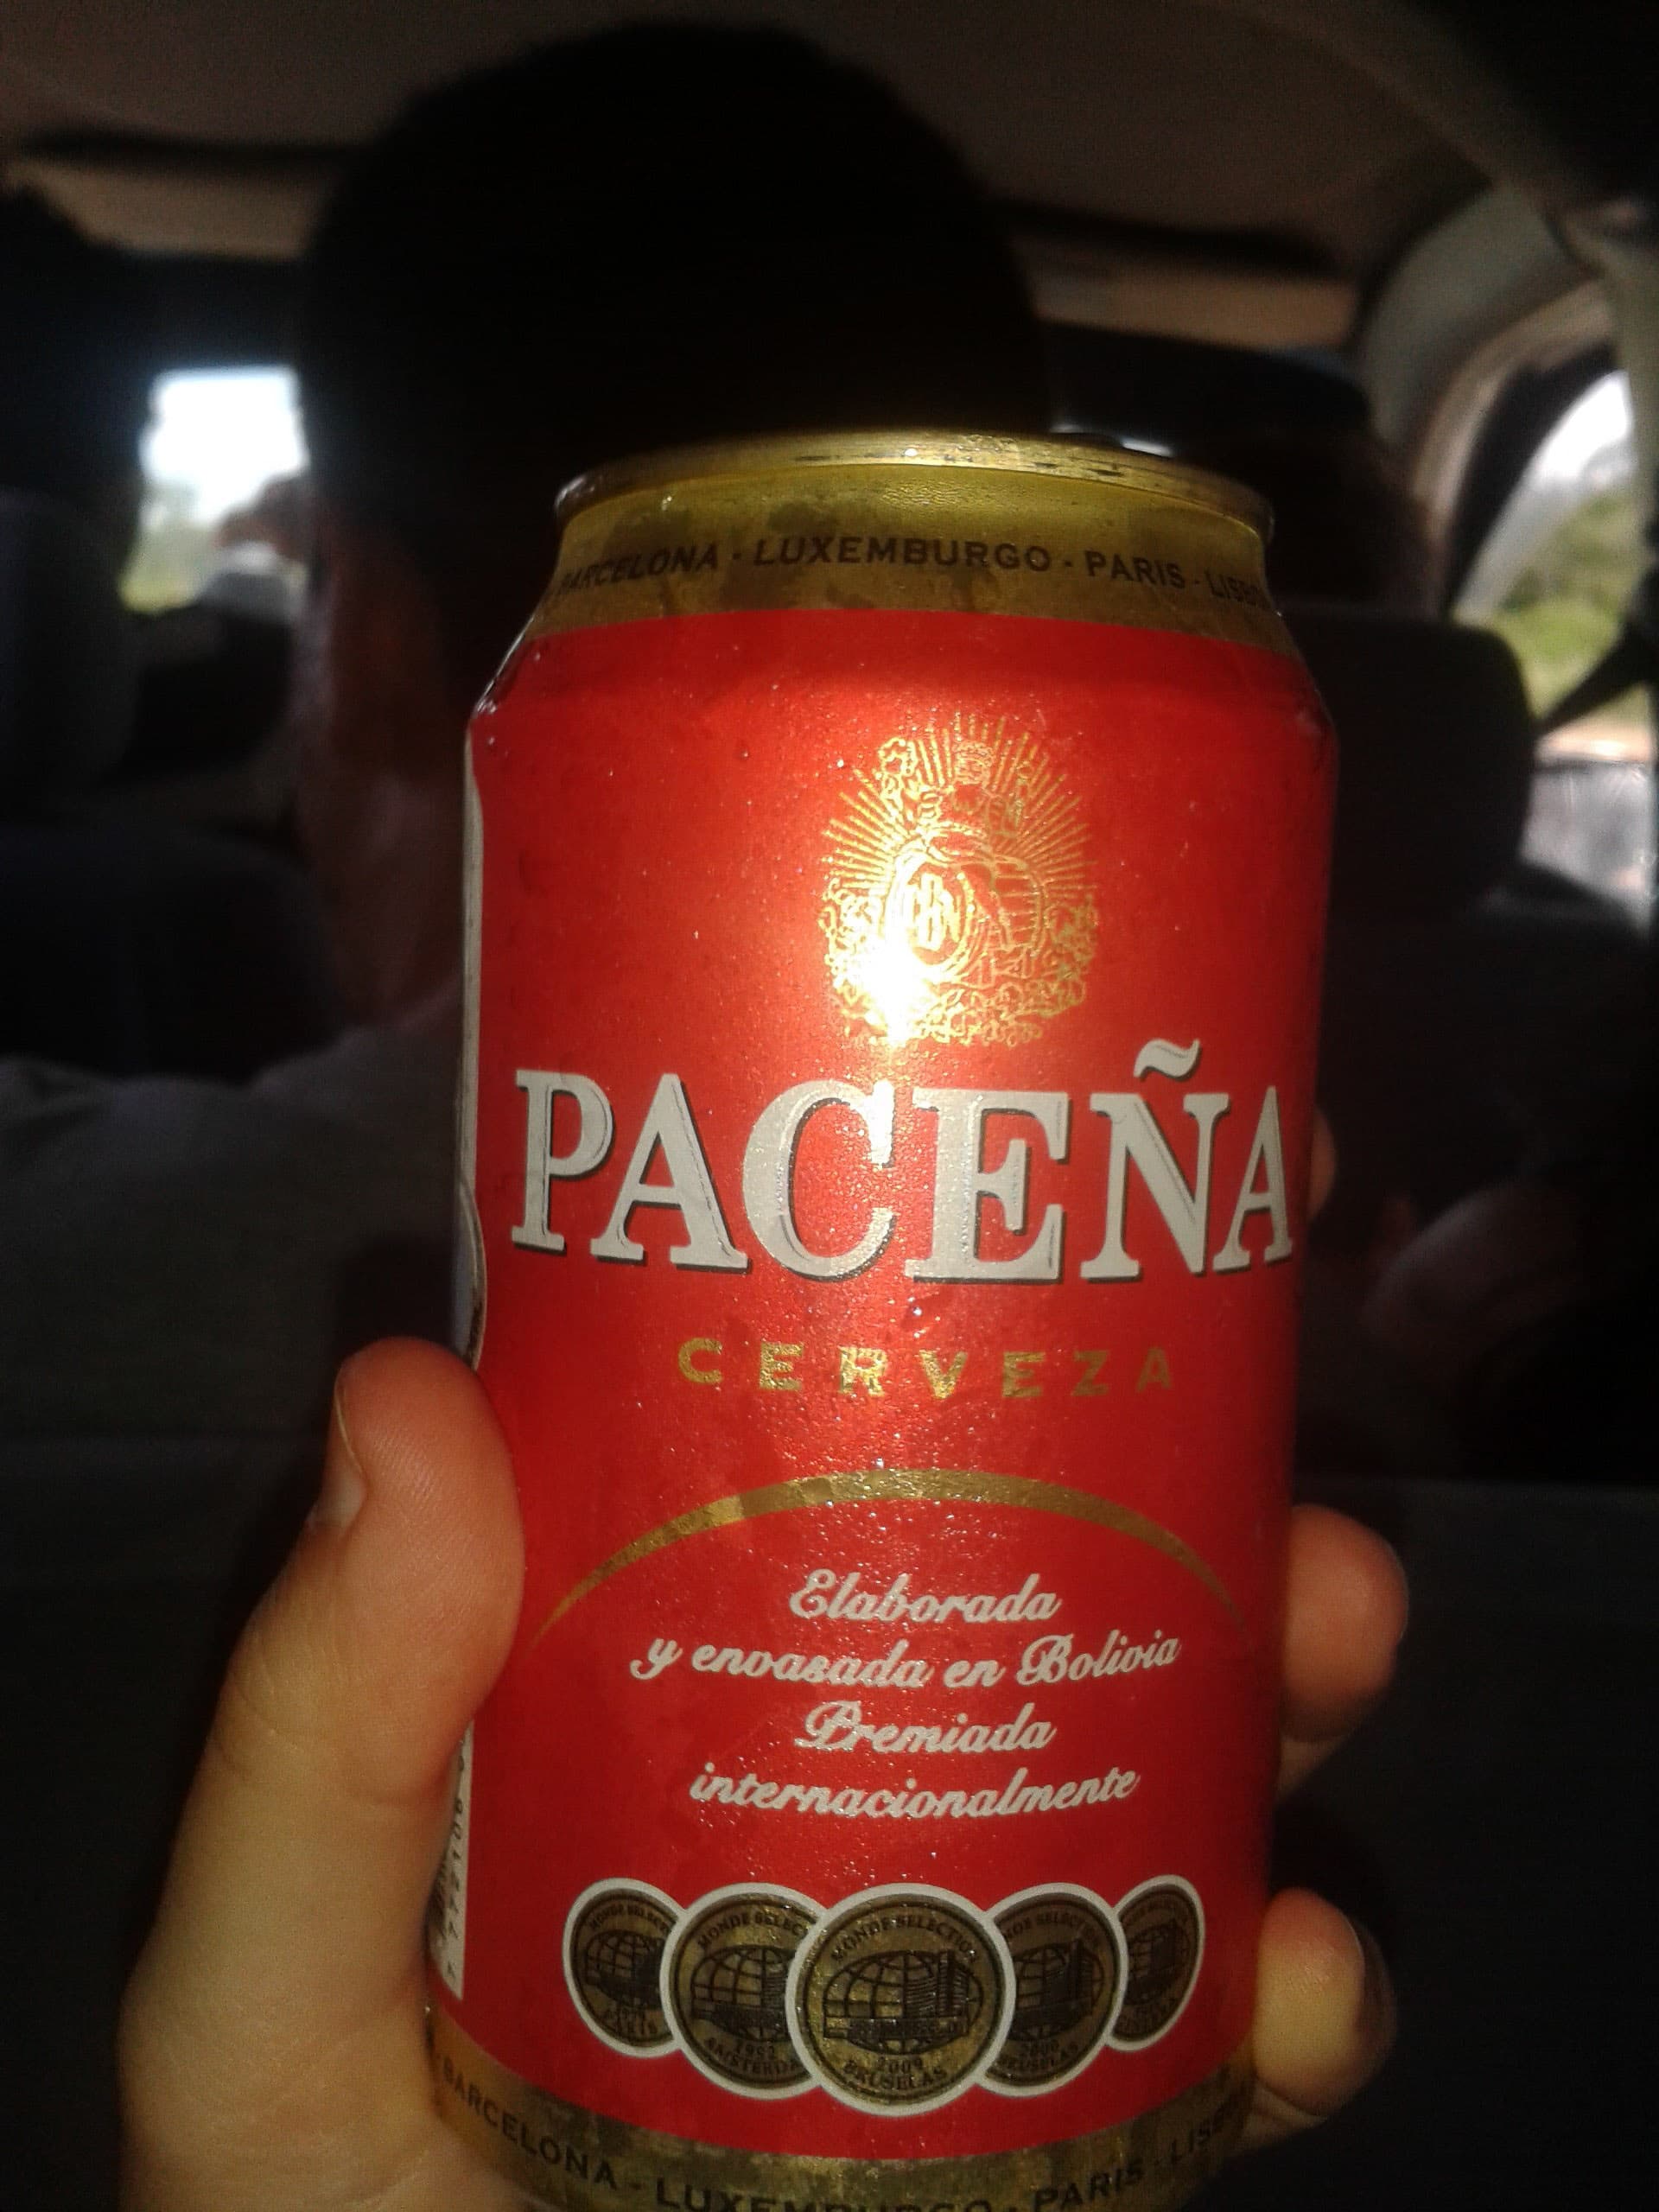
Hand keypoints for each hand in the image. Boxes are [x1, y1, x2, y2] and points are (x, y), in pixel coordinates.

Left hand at [120, 1339, 1404, 2209]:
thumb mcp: (265, 1987)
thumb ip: (313, 1738)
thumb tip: (409, 1387)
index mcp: (646, 1687)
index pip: (787, 1457)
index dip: (913, 1308)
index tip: (1031, 1172)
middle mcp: (823, 1778)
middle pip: (1021, 1581)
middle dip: (1170, 1477)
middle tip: (1239, 1385)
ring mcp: (955, 1943)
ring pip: (1161, 1757)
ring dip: (1279, 1667)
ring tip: (1331, 1613)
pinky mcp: (1067, 2123)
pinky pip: (1214, 2037)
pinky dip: (1296, 1995)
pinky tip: (1302, 1971)